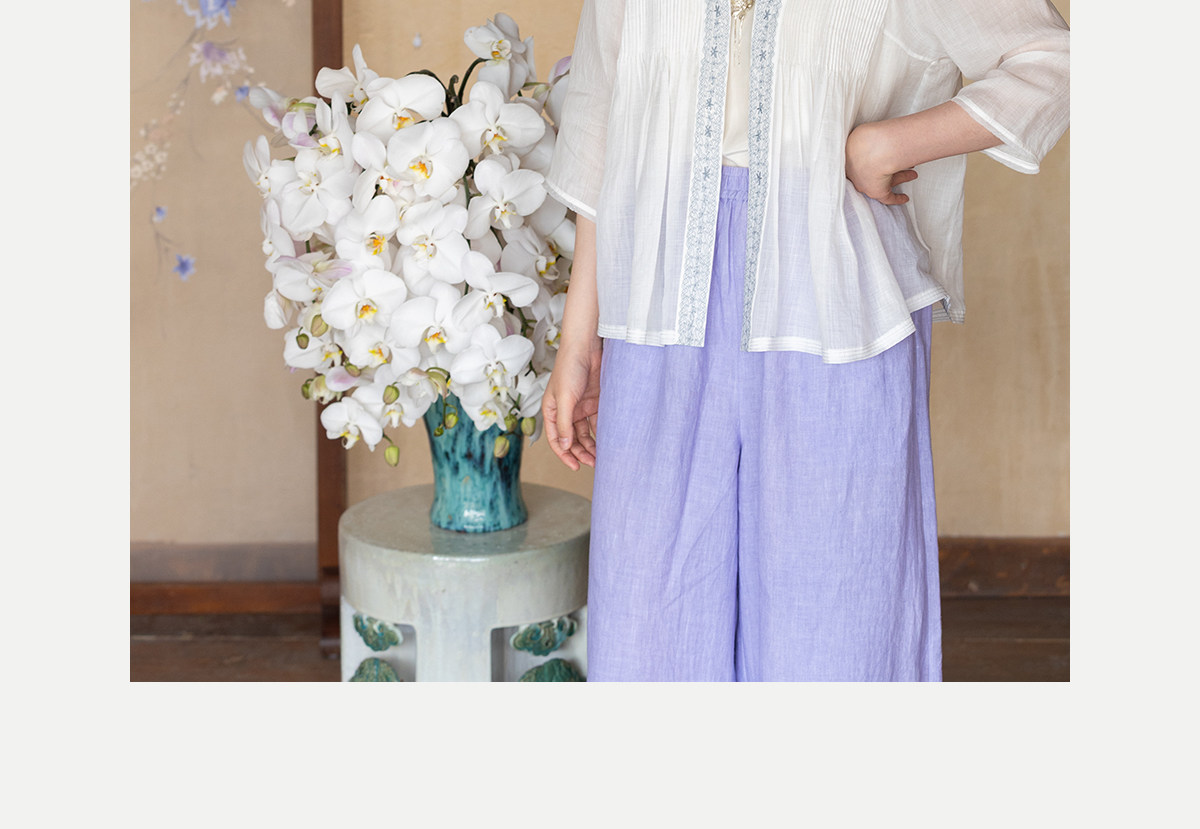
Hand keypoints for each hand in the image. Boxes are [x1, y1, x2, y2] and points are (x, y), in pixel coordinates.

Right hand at [542, 334, 602, 470]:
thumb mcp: (565, 399)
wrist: (586, 346)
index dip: (564, 454)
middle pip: (572, 439)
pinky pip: (598, 422)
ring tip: (602, 456)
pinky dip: (602, 432)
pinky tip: (609, 440)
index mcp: (552, 411)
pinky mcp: (595, 401)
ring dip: (592, 445)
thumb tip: (564, 447)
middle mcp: (565, 411)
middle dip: (581, 452)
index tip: (575, 467)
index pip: (556, 439)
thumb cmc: (570, 368)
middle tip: (593, 463)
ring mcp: (580, 407)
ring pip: (585, 433)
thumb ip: (564, 424)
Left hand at [845, 121, 917, 205]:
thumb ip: (867, 133)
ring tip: (912, 174)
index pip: (862, 160)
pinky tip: (904, 199)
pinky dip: (896, 199)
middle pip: (874, 172)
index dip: (875, 158)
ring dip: (899, 178)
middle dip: (889, 167)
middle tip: (901, 163)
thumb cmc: (867, 137)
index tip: (883, 156)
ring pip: (884, 182)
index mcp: (851, 157)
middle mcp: (856, 172)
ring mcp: (865, 183)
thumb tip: (875, 126)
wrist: (870, 149)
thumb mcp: (862, 131)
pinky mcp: (876, 191)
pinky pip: (887, 198)